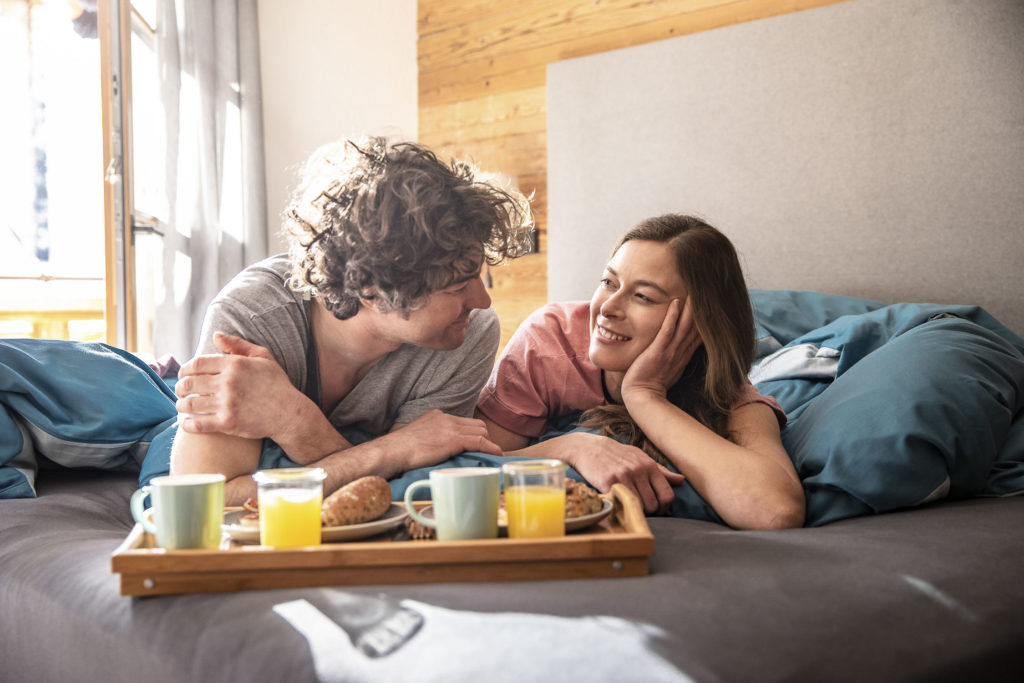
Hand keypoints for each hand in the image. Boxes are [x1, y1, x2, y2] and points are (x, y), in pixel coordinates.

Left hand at [175, 332, 307, 440]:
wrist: (290, 414)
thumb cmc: (277, 384)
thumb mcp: (263, 357)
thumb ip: (238, 345)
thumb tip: (216, 335)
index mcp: (235, 364)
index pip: (196, 364)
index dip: (185, 369)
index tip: (184, 375)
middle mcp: (228, 383)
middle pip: (188, 383)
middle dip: (180, 387)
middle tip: (181, 391)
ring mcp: (226, 404)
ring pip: (189, 404)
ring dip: (181, 405)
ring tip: (183, 405)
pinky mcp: (227, 423)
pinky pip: (197, 424)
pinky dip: (187, 424)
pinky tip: (187, 423)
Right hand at [385, 409, 502, 470]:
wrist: (393, 451)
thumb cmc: (399, 450)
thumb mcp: (416, 436)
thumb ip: (429, 437)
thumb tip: (434, 449)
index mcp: (437, 415)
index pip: (463, 421)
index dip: (472, 433)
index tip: (475, 444)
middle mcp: (446, 418)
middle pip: (476, 424)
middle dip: (483, 437)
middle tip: (483, 451)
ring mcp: (450, 427)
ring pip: (481, 431)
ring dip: (488, 443)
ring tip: (490, 455)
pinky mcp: (454, 439)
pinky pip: (480, 442)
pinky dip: (491, 448)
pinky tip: (496, 454)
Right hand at [557, 432, 684, 513]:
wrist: (588, 448)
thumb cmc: (616, 454)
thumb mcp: (640, 458)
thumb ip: (661, 471)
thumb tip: (681, 480)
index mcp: (649, 466)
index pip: (667, 494)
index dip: (664, 508)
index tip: (657, 510)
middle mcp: (638, 471)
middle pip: (653, 505)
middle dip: (649, 512)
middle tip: (641, 510)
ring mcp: (623, 476)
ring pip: (638, 506)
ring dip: (634, 511)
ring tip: (628, 507)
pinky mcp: (607, 482)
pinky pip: (620, 502)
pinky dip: (619, 507)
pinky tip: (616, 502)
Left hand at [622, 297, 701, 401]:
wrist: (641, 397)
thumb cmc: (652, 384)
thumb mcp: (670, 369)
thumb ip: (676, 357)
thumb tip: (681, 349)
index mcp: (684, 355)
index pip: (699, 335)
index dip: (706, 321)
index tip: (712, 308)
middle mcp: (681, 352)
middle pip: (695, 328)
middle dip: (702, 312)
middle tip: (709, 294)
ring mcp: (670, 351)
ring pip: (684, 326)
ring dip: (690, 309)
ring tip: (696, 292)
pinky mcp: (658, 351)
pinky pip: (667, 331)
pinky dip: (672, 317)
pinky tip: (676, 302)